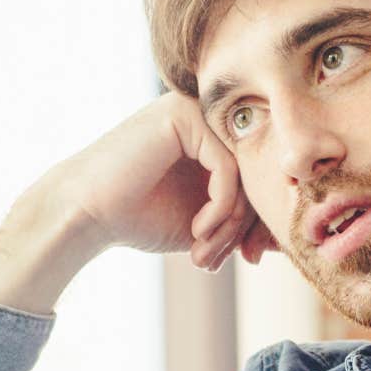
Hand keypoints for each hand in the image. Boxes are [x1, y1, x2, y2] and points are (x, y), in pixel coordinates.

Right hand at [0, 93, 274, 313]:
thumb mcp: (205, 223)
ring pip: (245, 172)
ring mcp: (195, 110)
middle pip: (257, 173)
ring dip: (230, 224)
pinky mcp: (183, 116)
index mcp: (214, 136)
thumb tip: (285, 240)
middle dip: (244, 228)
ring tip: (204, 251)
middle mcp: (207, 116)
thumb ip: (243, 222)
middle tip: (220, 260)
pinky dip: (220, 208)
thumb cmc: (138, 217)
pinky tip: (198, 230)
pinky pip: (228, 168)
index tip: (249, 259)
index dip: (260, 222)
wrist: (84, 214)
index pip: (260, 176)